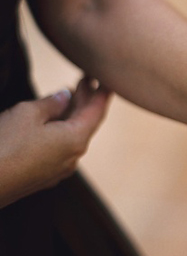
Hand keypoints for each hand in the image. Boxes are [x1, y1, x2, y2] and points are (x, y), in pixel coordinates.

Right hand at [0, 77, 110, 207]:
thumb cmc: (3, 146)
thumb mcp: (27, 114)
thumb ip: (52, 103)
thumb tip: (65, 95)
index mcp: (76, 139)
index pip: (97, 112)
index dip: (102, 93)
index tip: (107, 80)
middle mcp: (74, 156)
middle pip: (86, 123)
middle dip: (86, 101)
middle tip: (86, 80)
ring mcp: (60, 169)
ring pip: (73, 136)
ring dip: (73, 115)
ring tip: (71, 94)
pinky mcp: (44, 176)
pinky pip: (61, 147)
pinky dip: (62, 130)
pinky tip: (53, 120)